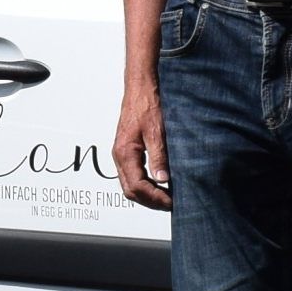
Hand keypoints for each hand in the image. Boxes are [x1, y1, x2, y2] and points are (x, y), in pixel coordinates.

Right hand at [113, 84, 171, 210]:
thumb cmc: (147, 104)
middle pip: (131, 190)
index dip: (154, 198)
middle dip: (150, 201)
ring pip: (131, 184)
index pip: (136, 186)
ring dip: (148, 194)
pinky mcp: (128, 151)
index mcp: (125, 153)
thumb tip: (162, 179)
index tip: (171, 201)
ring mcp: (123, 154)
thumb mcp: (156, 131)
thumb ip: (158, 156)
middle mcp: (120, 156)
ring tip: (167, 196)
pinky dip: (145, 184)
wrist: (141, 87)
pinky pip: (133, 175)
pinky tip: (160, 183)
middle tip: (170, 203)